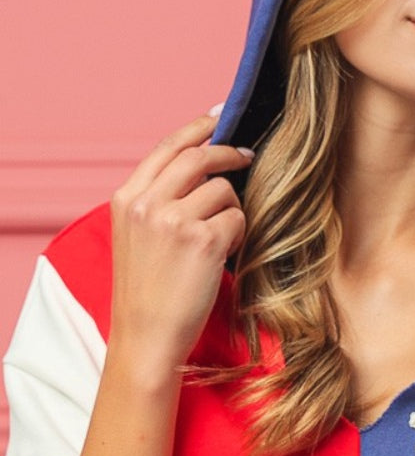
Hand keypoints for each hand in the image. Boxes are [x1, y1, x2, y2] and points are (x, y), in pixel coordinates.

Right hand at [108, 113, 253, 384]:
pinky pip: (238, 218)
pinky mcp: (203, 241)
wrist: (146, 338)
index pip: (167, 147)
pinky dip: (239, 234)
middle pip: (199, 157)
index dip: (197, 129)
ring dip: (232, 209)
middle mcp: (147, 203)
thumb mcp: (135, 238)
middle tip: (247, 155)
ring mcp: (174, 220)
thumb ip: (156, 201)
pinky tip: (223, 256)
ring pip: (223, 189)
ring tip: (220, 239)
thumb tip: (199, 168)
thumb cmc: (147, 294)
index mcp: (126, 199)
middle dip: (229, 152)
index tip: (219, 117)